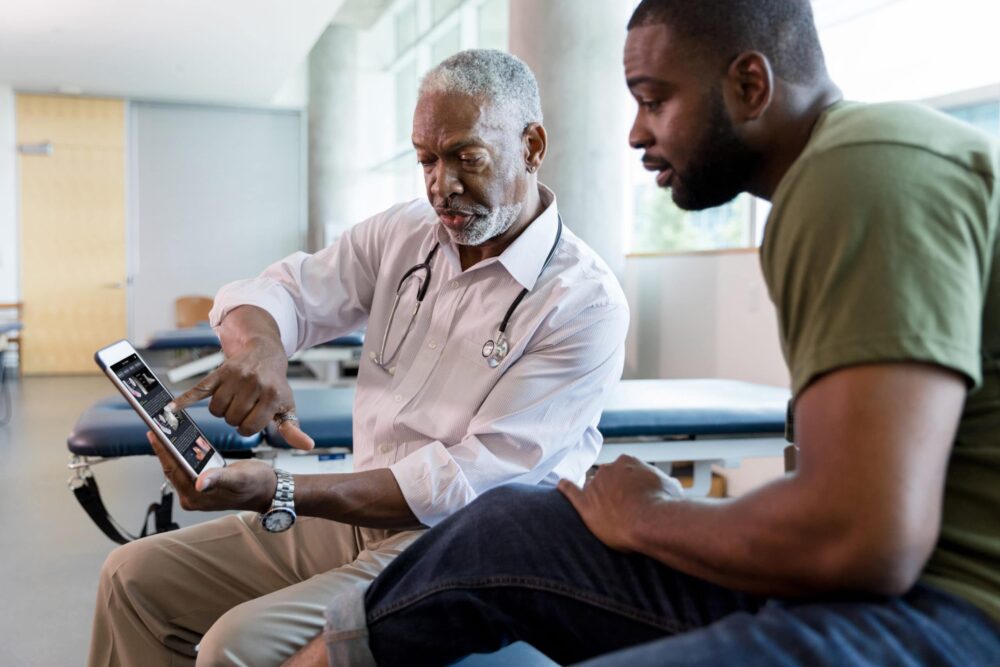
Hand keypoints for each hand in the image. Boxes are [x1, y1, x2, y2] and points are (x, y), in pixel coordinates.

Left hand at [147, 432, 276, 511]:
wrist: (267, 490)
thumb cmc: (257, 484)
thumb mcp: (240, 477)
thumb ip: (219, 479)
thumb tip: (200, 483)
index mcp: (197, 496)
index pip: (173, 470)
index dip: (162, 450)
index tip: (153, 433)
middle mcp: (192, 497)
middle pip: (171, 469)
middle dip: (164, 448)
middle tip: (156, 428)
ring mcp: (195, 493)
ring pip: (177, 468)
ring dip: (171, 451)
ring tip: (165, 433)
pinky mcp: (199, 487)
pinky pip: (184, 469)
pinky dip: (181, 456)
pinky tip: (179, 444)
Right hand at [170, 310, 313, 449]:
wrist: (265, 353)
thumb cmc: (275, 386)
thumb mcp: (287, 407)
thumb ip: (293, 430)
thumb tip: (308, 446)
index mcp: (271, 396)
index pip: (249, 428)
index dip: (247, 428)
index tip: (251, 420)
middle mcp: (254, 384)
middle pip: (231, 419)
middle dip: (235, 418)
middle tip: (242, 409)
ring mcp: (235, 378)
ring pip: (215, 410)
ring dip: (221, 410)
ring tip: (232, 402)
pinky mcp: (219, 373)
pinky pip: (198, 390)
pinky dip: (183, 400)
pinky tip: (170, 409)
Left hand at [558, 455, 683, 551]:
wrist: (649, 521)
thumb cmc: (663, 504)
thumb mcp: (670, 487)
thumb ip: (663, 483)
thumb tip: (668, 486)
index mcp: (627, 461)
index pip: (623, 471)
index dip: (629, 485)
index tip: (635, 497)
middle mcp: (608, 469)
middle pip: (606, 478)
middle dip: (613, 491)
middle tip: (625, 509)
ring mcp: (595, 486)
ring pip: (592, 488)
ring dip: (597, 497)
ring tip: (607, 513)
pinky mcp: (585, 504)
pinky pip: (570, 491)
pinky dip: (565, 487)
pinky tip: (561, 486)